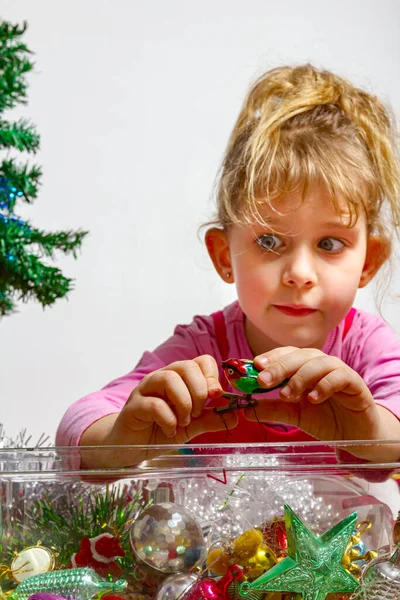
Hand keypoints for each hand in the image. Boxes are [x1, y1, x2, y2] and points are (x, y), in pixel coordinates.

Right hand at [90, 355, 236, 464]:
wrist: (131, 447)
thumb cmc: (160, 429)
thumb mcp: (192, 426)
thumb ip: (211, 419)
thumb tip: (236, 416)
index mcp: (180, 378)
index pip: (201, 361)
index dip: (212, 378)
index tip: (216, 399)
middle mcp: (162, 378)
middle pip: (186, 366)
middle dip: (199, 391)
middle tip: (198, 412)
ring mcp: (146, 390)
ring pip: (169, 379)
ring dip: (183, 402)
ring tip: (184, 421)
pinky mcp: (133, 406)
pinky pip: (154, 404)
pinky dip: (168, 419)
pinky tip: (170, 430)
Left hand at [247, 347, 384, 444]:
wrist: (356, 434)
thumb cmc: (326, 418)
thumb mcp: (294, 415)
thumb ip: (273, 409)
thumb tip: (245, 408)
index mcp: (304, 367)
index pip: (284, 355)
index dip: (269, 358)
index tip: (253, 367)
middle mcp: (320, 364)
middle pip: (299, 356)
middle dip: (278, 366)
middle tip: (263, 381)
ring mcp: (339, 371)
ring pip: (318, 363)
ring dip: (300, 377)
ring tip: (287, 395)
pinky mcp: (355, 383)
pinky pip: (340, 377)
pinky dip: (325, 385)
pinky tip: (313, 398)